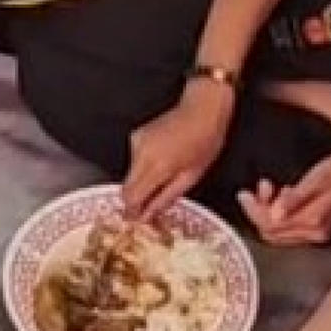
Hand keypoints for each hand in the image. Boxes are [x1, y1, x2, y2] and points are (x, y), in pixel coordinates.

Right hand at [121, 77, 235, 222]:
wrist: (202, 109)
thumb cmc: (205, 143)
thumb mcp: (191, 177)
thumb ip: (166, 197)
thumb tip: (148, 215)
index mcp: (156, 166)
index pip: (131, 197)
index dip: (132, 212)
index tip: (139, 221)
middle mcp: (140, 154)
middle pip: (126, 188)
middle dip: (135, 201)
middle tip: (150, 208)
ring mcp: (136, 143)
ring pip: (130, 175)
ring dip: (141, 184)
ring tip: (162, 182)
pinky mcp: (136, 136)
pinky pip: (134, 161)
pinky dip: (143, 169)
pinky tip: (161, 165)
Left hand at [240, 152, 330, 248]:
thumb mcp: (318, 177)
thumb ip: (296, 198)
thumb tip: (274, 214)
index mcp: (313, 222)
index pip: (270, 225)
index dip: (253, 211)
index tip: (243, 194)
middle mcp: (315, 234)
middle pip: (272, 233)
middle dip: (258, 212)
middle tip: (253, 189)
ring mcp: (319, 234)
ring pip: (281, 232)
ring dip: (269, 212)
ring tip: (269, 187)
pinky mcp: (321, 229)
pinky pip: (292, 228)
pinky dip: (281, 214)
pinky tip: (284, 194)